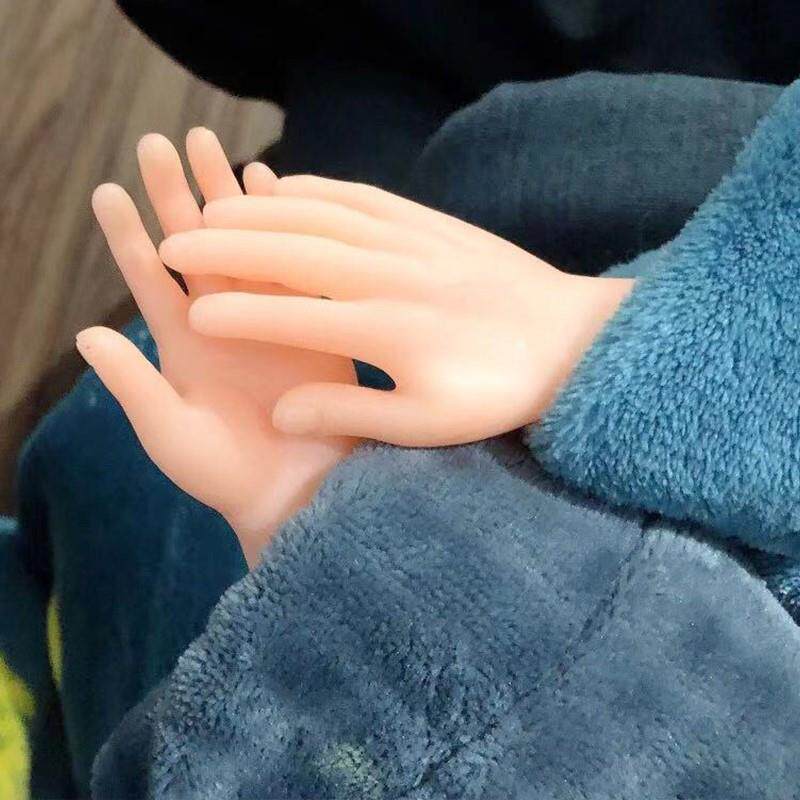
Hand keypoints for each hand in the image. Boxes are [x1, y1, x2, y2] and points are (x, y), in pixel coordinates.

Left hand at [77, 131, 358, 566]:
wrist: (294, 491)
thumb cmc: (227, 476)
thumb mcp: (170, 434)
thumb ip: (135, 384)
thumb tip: (88, 334)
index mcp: (183, 342)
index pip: (150, 278)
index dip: (128, 234)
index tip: (109, 190)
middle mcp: (222, 318)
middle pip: (195, 245)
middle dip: (176, 194)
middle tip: (160, 142)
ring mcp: (267, 314)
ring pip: (245, 244)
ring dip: (229, 196)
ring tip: (212, 144)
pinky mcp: (309, 318)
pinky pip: (296, 265)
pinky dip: (286, 227)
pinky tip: (276, 188)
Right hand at [159, 174, 634, 445]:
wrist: (573, 342)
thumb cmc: (500, 393)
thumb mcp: (430, 425)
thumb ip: (351, 414)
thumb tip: (283, 413)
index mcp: (388, 331)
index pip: (293, 316)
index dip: (236, 313)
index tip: (189, 313)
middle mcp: (392, 275)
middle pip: (293, 250)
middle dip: (226, 246)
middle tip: (172, 243)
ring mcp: (413, 241)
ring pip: (321, 214)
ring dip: (260, 209)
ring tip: (210, 210)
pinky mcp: (432, 224)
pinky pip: (364, 196)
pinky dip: (317, 188)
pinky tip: (285, 186)